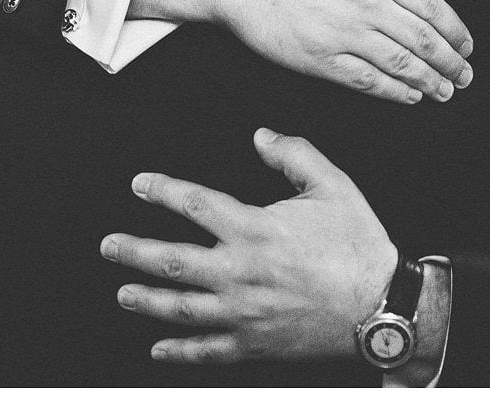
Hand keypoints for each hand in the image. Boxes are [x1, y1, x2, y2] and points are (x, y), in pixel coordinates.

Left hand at [100, 128, 397, 364]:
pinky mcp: (254, 343)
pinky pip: (207, 350)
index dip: (163, 190)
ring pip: (180, 307)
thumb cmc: (359, 244)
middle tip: (108, 245)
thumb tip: (261, 136)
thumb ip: (294, 154)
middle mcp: (240, 272)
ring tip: (123, 292)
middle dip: (135, 250)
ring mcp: (243, 312)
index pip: (195, 203)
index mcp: (255, 229)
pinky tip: (158, 349)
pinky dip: (180, 352)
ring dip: (146, 299)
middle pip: (173, 259)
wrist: (381, 305)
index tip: (140, 184)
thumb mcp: (333, 185)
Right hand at [140, 0, 473, 103]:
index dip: (455, 29)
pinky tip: (409, 97)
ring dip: (430, 81)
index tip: (467, 45)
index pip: (431, 4)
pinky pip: (366, 81)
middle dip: (451, 62)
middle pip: (423, 38)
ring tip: (445, 92)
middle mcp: (366, 2)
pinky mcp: (319, 58)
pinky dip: (393, 92)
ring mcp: (343, 32)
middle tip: (465, 77)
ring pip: (401, 63)